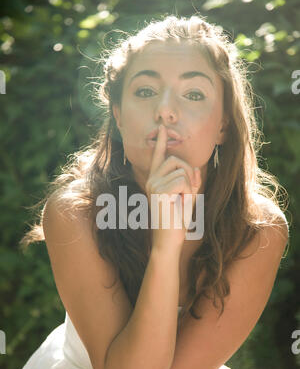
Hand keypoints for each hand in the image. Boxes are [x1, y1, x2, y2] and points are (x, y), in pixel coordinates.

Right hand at [145, 124, 201, 250]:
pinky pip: (182, 180)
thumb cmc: (176, 221)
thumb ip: (190, 182)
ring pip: (181, 170)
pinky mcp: (159, 190)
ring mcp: (153, 184)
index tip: (163, 128)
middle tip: (190, 191)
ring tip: (183, 201)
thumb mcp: (187, 198)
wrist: (169, 240)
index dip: (161, 141)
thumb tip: (196, 169)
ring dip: (189, 185)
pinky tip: (181, 203)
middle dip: (189, 172)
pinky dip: (188, 192)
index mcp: (156, 180)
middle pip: (175, 159)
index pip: (158, 157)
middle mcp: (151, 180)